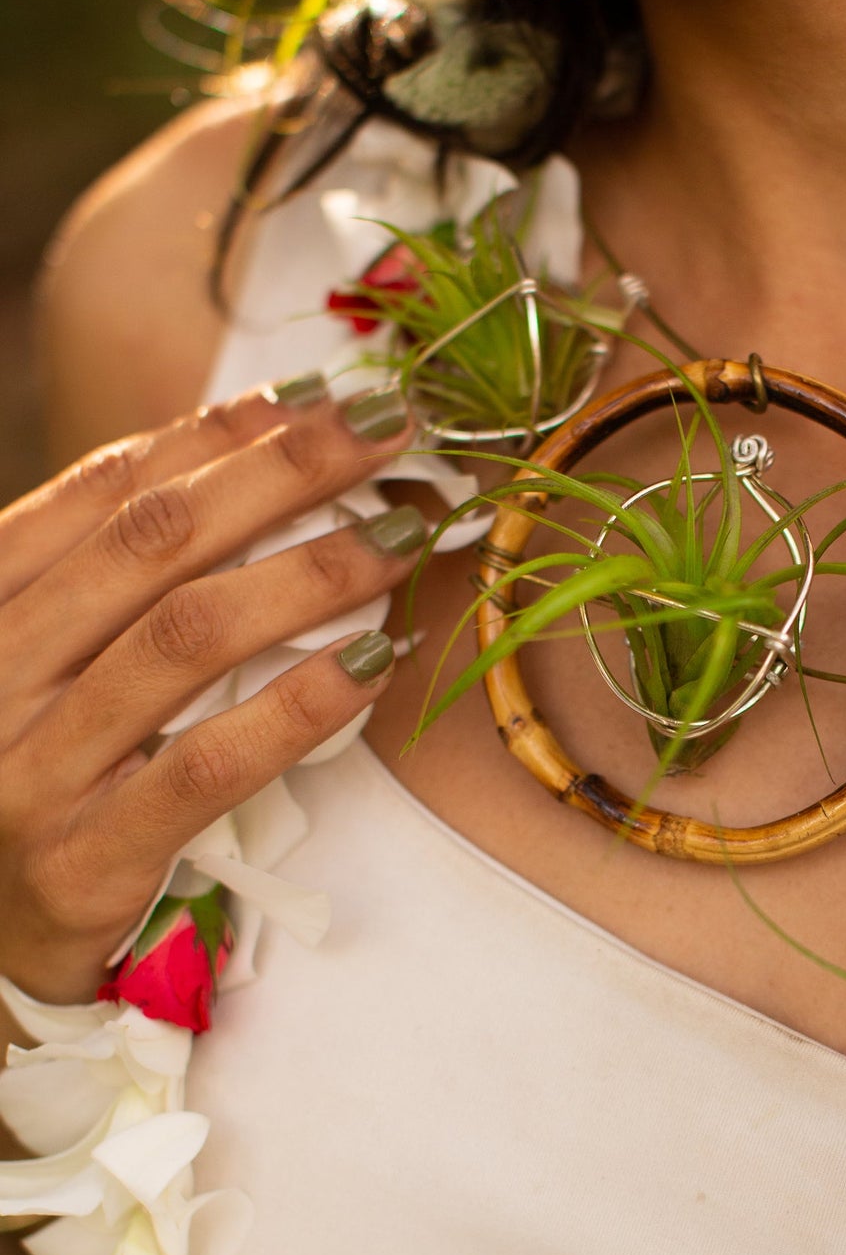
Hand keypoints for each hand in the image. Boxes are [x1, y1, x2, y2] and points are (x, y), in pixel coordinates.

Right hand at [0, 384, 424, 1003]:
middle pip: (154, 544)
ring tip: (400, 539)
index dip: (220, 434)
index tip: (324, 395)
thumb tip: (259, 456)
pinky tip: (374, 661)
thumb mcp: (47, 666)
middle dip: (284, 472)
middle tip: (390, 430)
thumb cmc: (33, 784)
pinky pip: (203, 767)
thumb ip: (121, 579)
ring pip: (184, 639)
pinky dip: (297, 707)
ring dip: (309, 575)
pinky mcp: (82, 859)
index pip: (107, 491)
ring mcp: (30, 769)